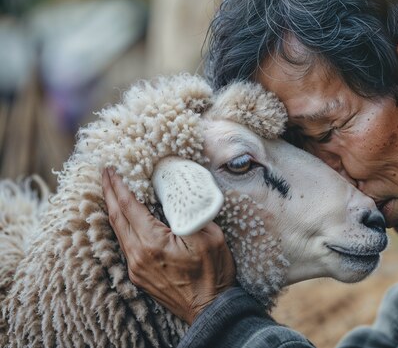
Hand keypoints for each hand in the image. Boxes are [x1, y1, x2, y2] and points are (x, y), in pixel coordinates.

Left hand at [102, 167, 235, 324]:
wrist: (210, 309)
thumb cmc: (212, 274)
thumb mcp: (210, 237)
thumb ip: (190, 215)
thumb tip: (178, 197)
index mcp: (153, 242)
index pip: (129, 207)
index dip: (118, 186)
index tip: (111, 169)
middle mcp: (138, 255)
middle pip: (116, 218)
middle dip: (108, 193)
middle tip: (105, 174)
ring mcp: (136, 267)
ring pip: (118, 232)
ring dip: (113, 209)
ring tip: (111, 192)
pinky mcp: (139, 275)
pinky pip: (125, 244)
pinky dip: (122, 226)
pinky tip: (125, 219)